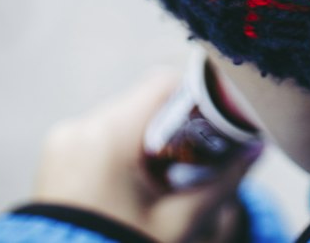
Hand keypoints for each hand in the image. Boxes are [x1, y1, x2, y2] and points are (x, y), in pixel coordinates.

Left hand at [33, 69, 258, 242]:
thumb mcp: (177, 226)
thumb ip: (221, 184)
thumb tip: (256, 149)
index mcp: (109, 137)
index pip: (163, 83)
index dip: (195, 95)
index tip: (214, 122)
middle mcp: (80, 128)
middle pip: (142, 101)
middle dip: (172, 124)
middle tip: (194, 158)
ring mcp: (61, 141)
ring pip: (120, 118)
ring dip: (145, 138)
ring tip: (160, 180)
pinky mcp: (52, 156)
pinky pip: (97, 136)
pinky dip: (120, 151)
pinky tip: (131, 185)